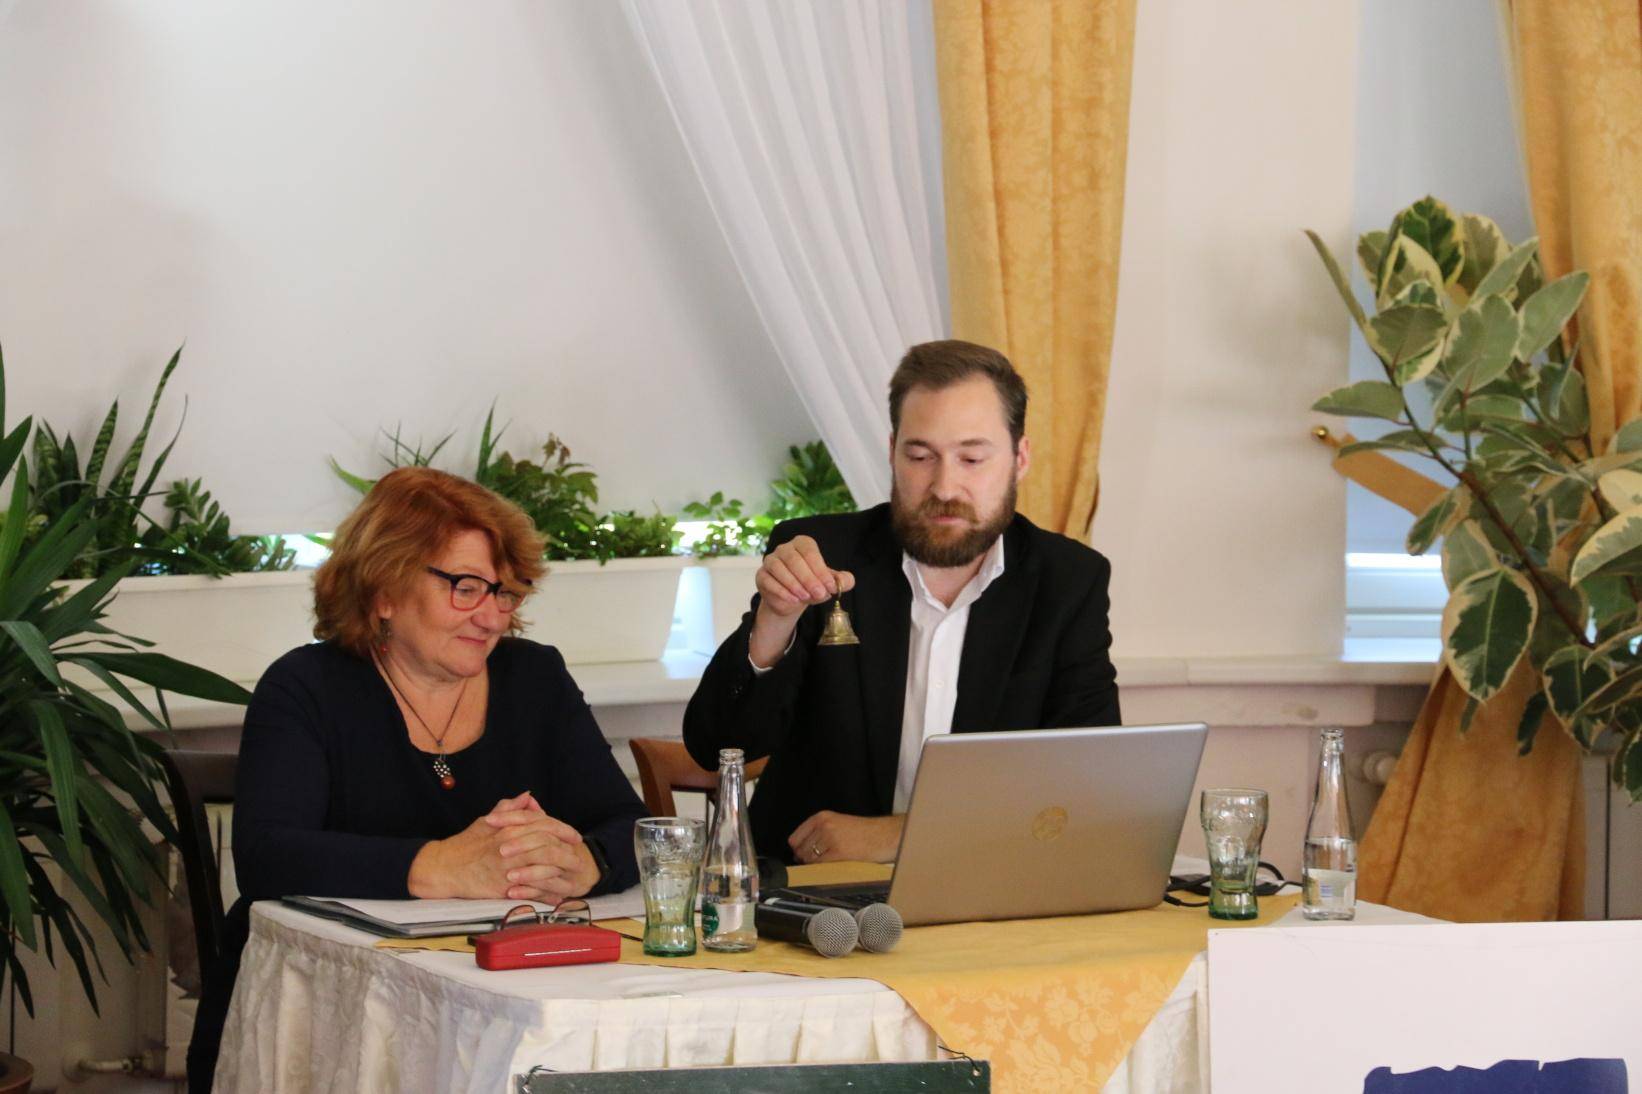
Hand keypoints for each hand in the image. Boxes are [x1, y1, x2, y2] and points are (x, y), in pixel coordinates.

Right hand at [407, 793, 595, 900]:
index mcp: (508, 828)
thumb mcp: (487, 821)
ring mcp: (507, 866)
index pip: (544, 824)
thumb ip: (510, 808)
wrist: (445, 868)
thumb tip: (527, 797)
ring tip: (574, 873)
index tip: (575, 836)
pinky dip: (547, 891)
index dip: (563, 829)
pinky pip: (532, 889)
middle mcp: (510, 845)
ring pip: (544, 865)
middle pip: (549, 844)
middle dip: (568, 849)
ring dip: (562, 869)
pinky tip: (558, 893)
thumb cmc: (466, 844)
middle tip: (580, 855)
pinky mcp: (504, 887)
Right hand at [750, 535, 855, 666]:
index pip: (811, 553)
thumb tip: (847, 580)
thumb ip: (841, 580)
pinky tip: (793, 600)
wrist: (792, 600)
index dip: (821, 570)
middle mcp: (784, 548)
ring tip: (806, 597)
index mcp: (802, 544)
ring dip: (794, 584)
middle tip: (819, 594)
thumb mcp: (829, 583)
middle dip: (809, 579)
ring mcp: (770, 561)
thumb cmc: (811, 586)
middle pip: (794, 560)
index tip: (830, 587)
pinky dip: (782, 591)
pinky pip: (769, 581)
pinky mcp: (761, 575)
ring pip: (779, 569)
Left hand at [788, 811, 902, 864]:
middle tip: (820, 861)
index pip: (795, 838)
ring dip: (815, 865)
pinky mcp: (838, 852)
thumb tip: (799, 852)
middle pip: (800, 850)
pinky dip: (822, 869)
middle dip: (806, 859)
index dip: (798, 850)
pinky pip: (820, 865)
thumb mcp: (837, 823)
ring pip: (809, 859)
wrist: (884, 835)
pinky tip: (833, 866)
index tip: (803, 855)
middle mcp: (824, 826)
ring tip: (830, 862)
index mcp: (822, 817)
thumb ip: (818, 833)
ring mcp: (830, 838)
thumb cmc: (864, 832)